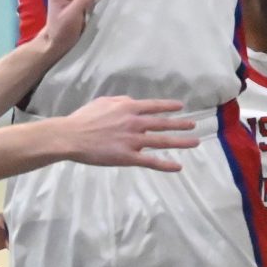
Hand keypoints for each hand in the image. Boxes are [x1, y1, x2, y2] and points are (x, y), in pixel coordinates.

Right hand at [61, 96, 200, 169]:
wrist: (71, 136)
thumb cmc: (84, 118)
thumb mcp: (103, 101)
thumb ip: (120, 100)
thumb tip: (132, 100)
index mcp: (128, 107)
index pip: (154, 106)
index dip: (169, 106)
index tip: (180, 107)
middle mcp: (135, 122)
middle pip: (163, 123)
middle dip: (180, 124)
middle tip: (193, 125)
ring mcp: (133, 140)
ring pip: (162, 141)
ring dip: (180, 141)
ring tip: (195, 142)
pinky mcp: (128, 157)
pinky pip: (151, 161)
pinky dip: (166, 164)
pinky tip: (178, 166)